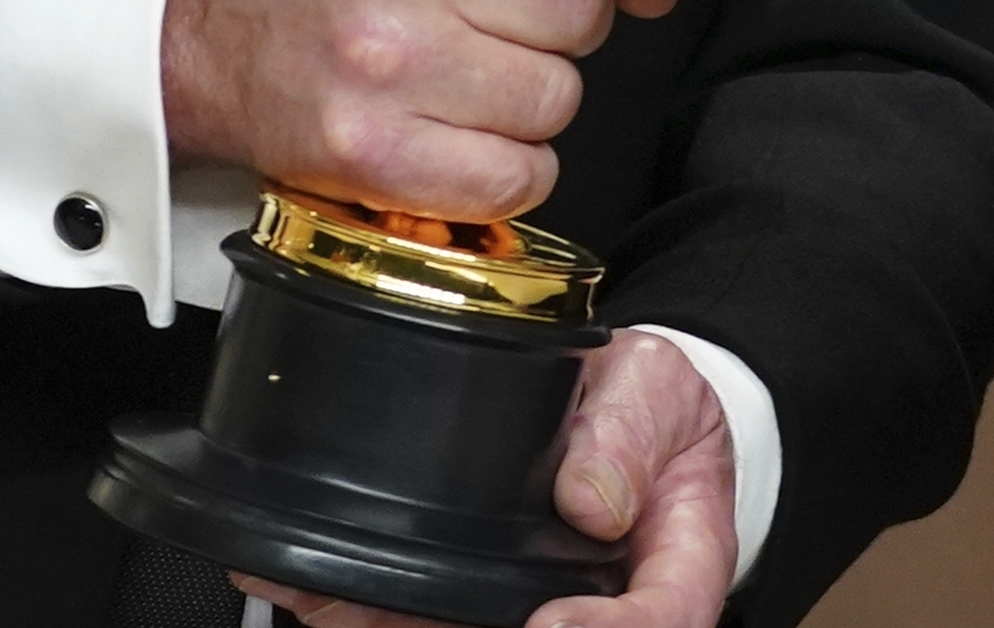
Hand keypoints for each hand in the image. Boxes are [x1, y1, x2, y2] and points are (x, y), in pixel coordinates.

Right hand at [161, 0, 675, 219]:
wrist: (204, 14)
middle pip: (580, 8)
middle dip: (555, 14)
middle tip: (484, 4)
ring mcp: (381, 60)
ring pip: (557, 97)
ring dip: (526, 89)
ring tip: (456, 60)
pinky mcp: (370, 154)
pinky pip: (517, 176)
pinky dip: (502, 161)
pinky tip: (451, 122)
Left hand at [241, 329, 738, 627]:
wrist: (629, 408)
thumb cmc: (653, 406)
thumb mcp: (658, 389)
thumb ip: (629, 433)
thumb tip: (588, 500)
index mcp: (678, 562)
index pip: (663, 616)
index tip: (549, 622)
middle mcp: (605, 604)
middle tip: (392, 614)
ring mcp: (540, 606)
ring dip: (394, 624)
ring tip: (327, 598)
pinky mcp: (484, 598)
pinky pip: (434, 616)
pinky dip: (371, 608)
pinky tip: (316, 584)